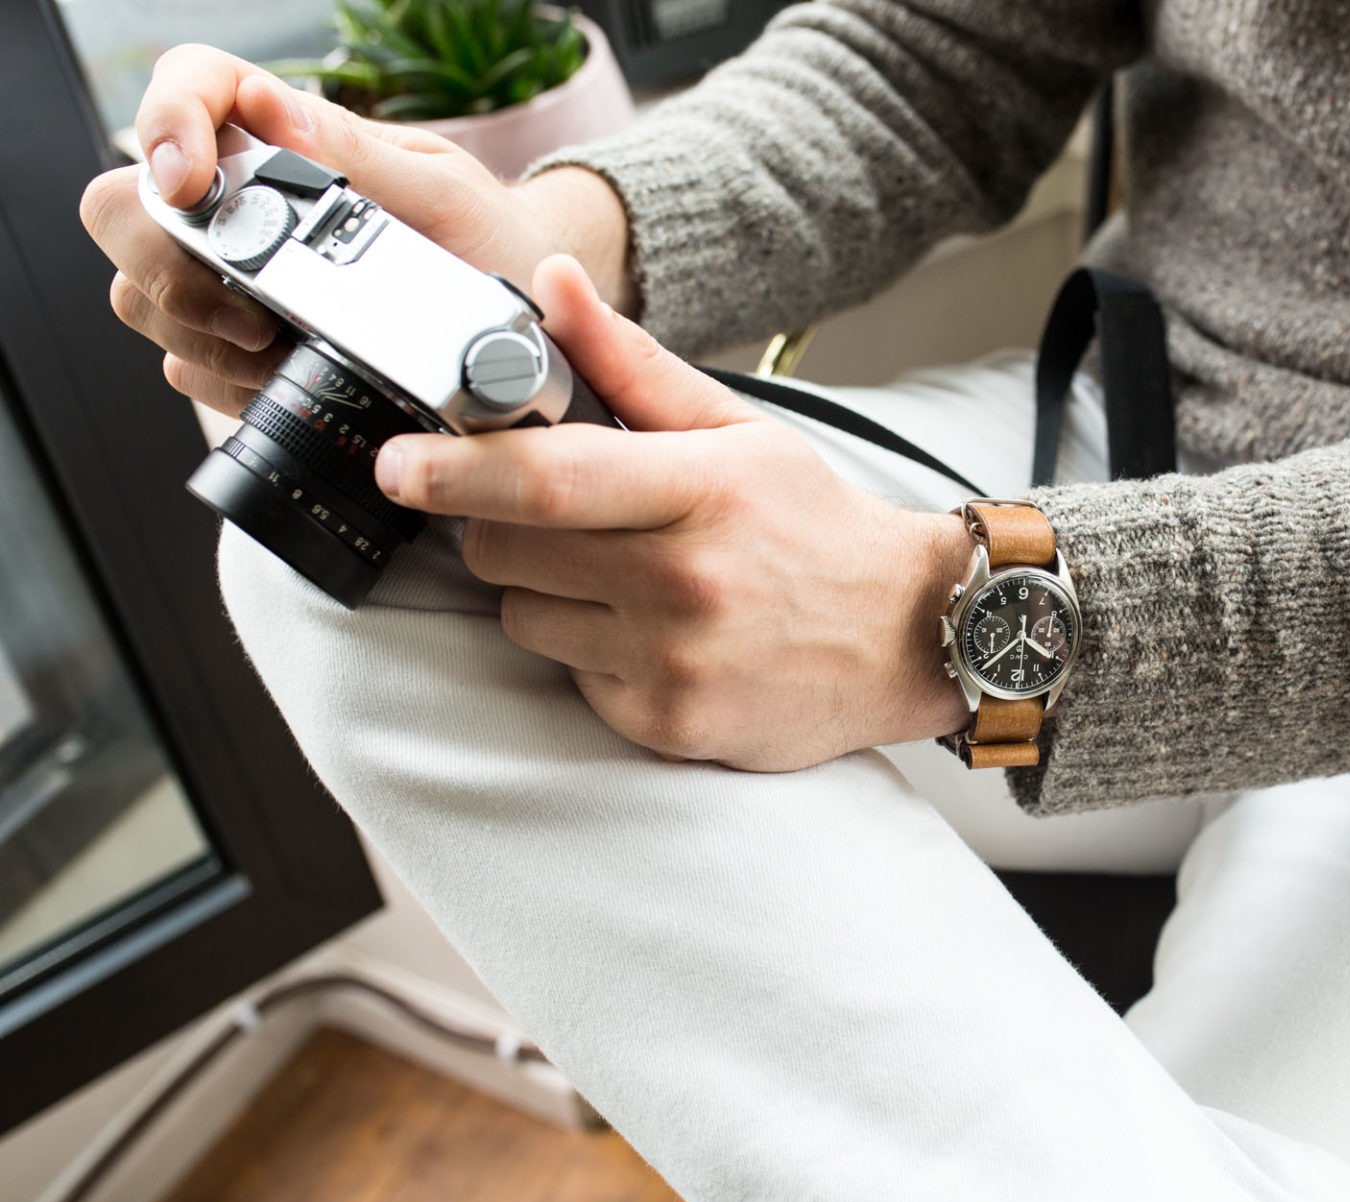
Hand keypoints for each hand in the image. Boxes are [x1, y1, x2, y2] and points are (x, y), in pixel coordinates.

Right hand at [78, 43, 630, 415]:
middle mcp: (245, 205)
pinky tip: (286, 384)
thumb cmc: (493, 244)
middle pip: (127, 207)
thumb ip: (360, 155)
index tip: (191, 181)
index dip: (166, 123)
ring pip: (140, 295)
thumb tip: (274, 109)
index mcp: (289, 142)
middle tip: (249, 314)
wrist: (531, 327)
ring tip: (280, 352)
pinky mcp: (242, 349)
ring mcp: (232, 280)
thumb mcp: (446, 195)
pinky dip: (226, 382)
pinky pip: (187, 366)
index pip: (189, 89)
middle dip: (167, 263)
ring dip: (197, 333)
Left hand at [376, 256, 975, 769]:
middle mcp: (685, 581)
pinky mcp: (664, 724)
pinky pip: (567, 678)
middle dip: (502, 525)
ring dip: (545, 595)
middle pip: (507, 550)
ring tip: (625, 582)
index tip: (398, 461)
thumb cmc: (816, 529)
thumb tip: (551, 286)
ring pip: (522, 619)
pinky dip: (589, 655)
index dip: (456, 466)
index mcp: (703, 489)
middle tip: (559, 518)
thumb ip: (632, 366)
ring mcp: (673, 661)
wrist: (909, 637)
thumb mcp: (739, 432)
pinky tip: (655, 637)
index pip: (549, 477)